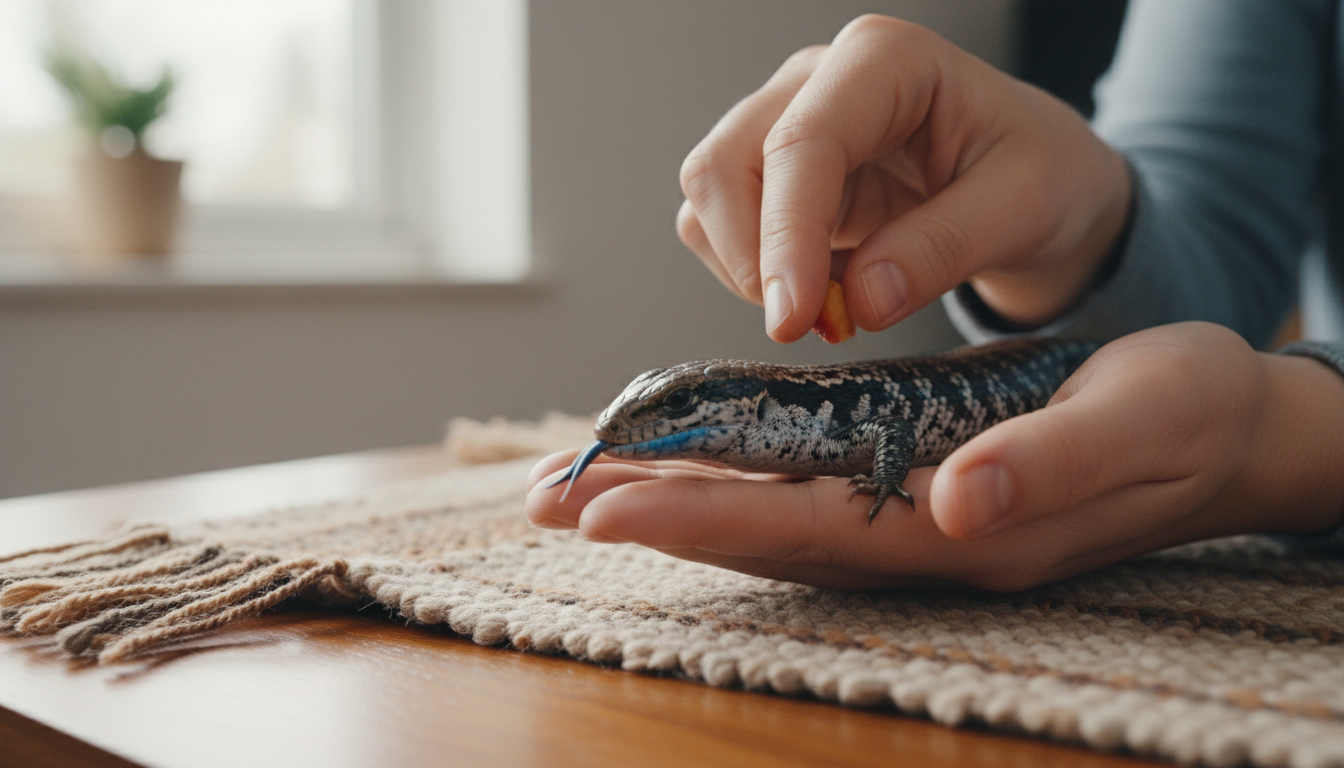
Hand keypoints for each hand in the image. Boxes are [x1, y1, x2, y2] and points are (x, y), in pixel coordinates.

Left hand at [525, 323, 1343, 590]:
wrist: (1229, 427)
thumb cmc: (1191, 417)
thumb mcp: (1141, 425)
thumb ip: (1048, 471)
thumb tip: (957, 505)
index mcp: (966, 530)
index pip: (807, 530)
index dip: (705, 518)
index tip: (608, 505)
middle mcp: (925, 535)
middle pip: (766, 535)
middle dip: (656, 517)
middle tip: (551, 498)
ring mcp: (919, 515)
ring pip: (775, 516)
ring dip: (678, 502)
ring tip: (588, 487)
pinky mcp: (922, 478)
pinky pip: (808, 487)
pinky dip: (736, 478)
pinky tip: (690, 465)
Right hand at [677, 14, 1131, 341]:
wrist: (1037, 183)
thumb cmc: (1040, 173)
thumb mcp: (1025, 208)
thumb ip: (945, 249)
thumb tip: (860, 301)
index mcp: (884, 60)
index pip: (800, 144)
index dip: (785, 235)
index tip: (792, 318)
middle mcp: (816, 81)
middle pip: (724, 165)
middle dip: (754, 258)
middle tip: (816, 324)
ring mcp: (783, 125)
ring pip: (707, 199)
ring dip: (752, 270)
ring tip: (837, 301)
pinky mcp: (771, 178)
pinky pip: (720, 231)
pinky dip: (757, 275)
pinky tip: (824, 286)